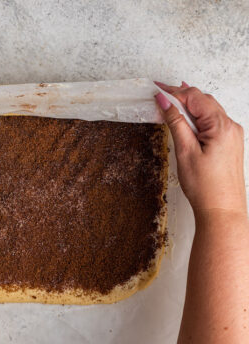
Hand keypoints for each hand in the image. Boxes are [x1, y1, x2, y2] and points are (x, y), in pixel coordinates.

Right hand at [154, 81, 245, 218]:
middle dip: (181, 94)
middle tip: (159, 93)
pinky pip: (213, 121)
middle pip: (203, 100)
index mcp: (221, 126)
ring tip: (169, 103)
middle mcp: (231, 127)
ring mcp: (232, 134)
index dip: (174, 91)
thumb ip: (175, 122)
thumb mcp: (185, 151)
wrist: (221, 209)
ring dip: (189, 105)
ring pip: (208, 110)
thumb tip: (165, 102)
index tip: (157, 89)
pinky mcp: (229, 142)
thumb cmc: (205, 186)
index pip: (195, 97)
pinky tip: (185, 118)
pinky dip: (197, 116)